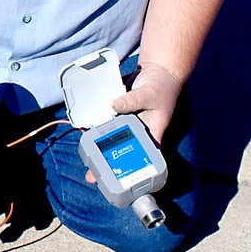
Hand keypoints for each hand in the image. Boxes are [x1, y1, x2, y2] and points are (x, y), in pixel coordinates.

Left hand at [84, 62, 181, 183]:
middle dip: (109, 162)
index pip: (143, 156)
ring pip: (113, 136)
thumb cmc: (163, 87)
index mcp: (151, 133)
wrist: (158, 72)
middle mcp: (139, 131)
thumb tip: (114, 105)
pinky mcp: (120, 112)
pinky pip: (108, 120)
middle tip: (94, 175)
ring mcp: (129, 121)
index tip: (120, 178)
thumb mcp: (150, 94)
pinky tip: (87, 131)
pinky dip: (99, 125)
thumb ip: (133, 100)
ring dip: (101, 144)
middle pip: (123, 150)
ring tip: (87, 157)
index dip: (131, 169)